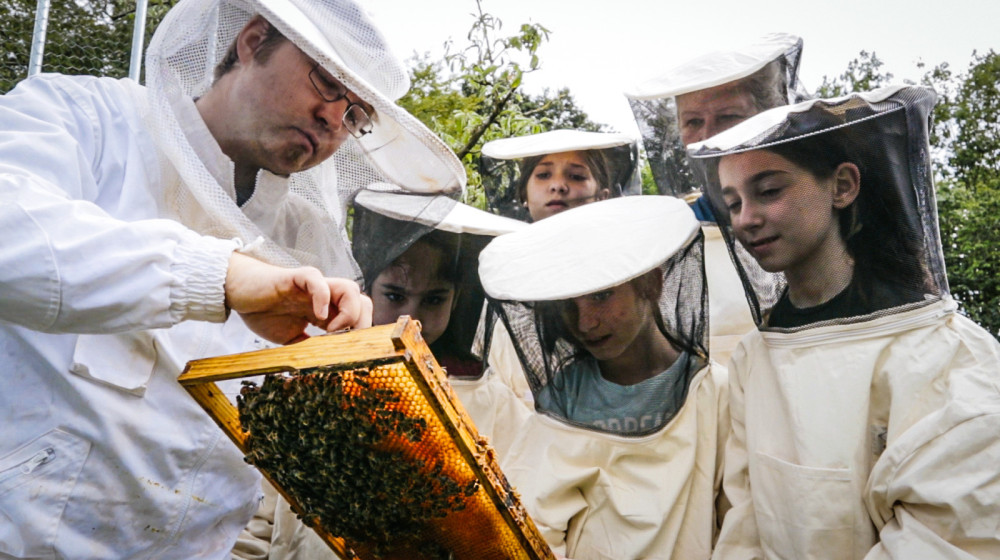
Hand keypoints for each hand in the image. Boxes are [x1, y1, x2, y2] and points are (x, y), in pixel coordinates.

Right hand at [224, 252, 372, 344]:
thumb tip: (320, 367)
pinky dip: (323, 297)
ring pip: (349, 289)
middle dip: (361, 324)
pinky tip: (318, 316)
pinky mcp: (297, 277)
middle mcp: (325, 298)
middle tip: (345, 343)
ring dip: (348, 312)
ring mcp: (313, 286)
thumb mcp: (289, 339)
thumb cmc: (263, 312)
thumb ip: (306, 348)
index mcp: (326, 312)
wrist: (239, 293)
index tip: (350, 353)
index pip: (358, 317)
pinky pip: (318, 280)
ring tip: (331, 331)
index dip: (360, 334)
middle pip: (362, 302)